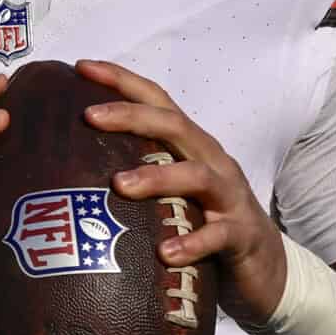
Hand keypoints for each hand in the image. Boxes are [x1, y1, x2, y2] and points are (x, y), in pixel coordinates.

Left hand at [77, 59, 287, 323]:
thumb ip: (137, 172)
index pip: (157, 101)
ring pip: (196, 175)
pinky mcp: (241, 234)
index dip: (122, 81)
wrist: (265, 268)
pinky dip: (192, 243)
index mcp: (191, 146)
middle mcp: (211, 161)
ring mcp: (229, 196)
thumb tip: (70, 168)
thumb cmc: (206, 222)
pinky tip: (165, 254)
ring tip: (120, 185)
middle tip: (90, 116)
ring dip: (157, 177)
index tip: (81, 66)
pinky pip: (217, 235)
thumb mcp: (173, 192)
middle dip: (132, 116)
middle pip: (174, 126)